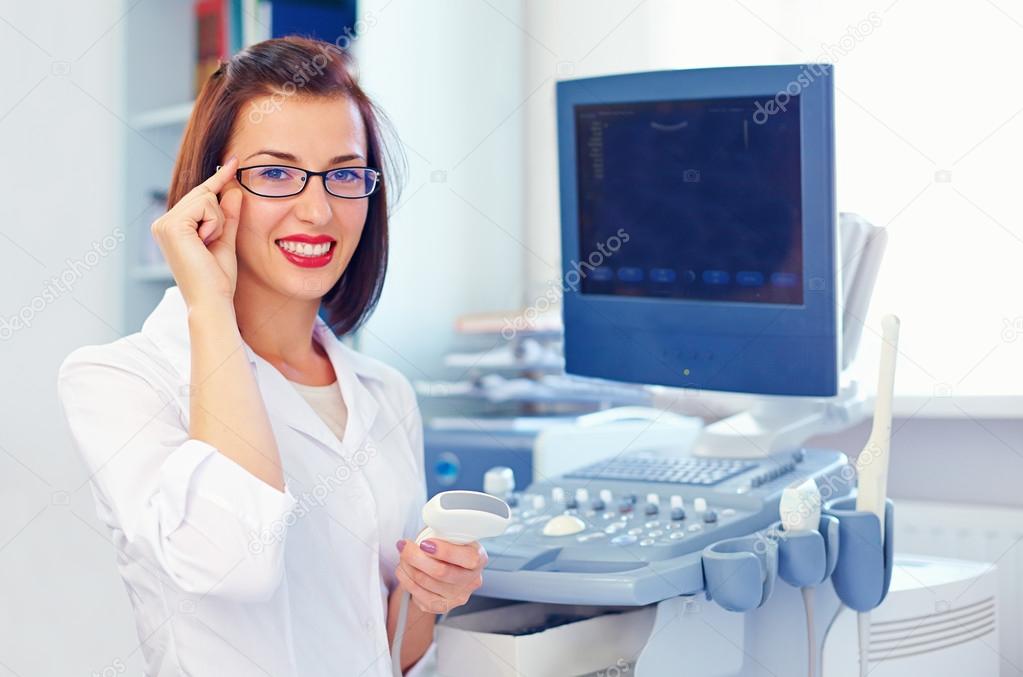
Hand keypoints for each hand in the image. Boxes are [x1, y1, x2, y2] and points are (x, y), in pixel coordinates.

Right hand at [150, 157, 243, 309]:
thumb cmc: (217, 279)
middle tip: (211, 244)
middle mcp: (163, 223)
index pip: (199, 197)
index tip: (233, 162)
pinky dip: (214, 224)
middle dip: (219, 217)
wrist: (212, 301)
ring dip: (218, 222)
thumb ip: (229, 216)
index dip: (218, 179)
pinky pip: (206, 205)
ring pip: (206, 198)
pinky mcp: (172, 225)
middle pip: (203, 194)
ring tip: (207, 245)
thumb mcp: (226, 241)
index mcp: (172, 227)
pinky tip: (205, 243)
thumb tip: (233, 189)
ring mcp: (164, 223)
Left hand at [394, 538, 486, 613]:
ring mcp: (458, 595)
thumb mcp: (448, 532)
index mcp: (479, 557)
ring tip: (403, 555)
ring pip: (426, 582)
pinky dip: (406, 580)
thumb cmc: (445, 545)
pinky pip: (419, 594)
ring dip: (408, 566)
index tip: (425, 543)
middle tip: (404, 546)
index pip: (467, 558)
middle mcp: (472, 580)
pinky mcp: (442, 606)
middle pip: (442, 572)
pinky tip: (403, 569)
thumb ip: (442, 531)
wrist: (441, 565)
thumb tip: (427, 527)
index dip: (445, 551)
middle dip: (416, 557)